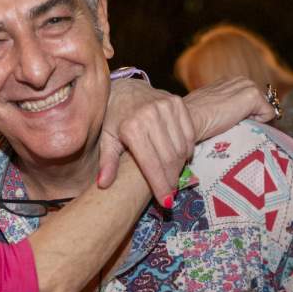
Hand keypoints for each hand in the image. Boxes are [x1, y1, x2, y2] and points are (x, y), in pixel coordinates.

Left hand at [99, 78, 194, 207]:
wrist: (124, 89)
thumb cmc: (113, 119)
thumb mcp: (107, 139)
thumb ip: (107, 162)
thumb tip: (103, 184)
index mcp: (131, 127)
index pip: (151, 163)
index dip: (160, 185)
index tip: (166, 202)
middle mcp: (150, 115)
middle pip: (169, 158)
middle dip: (171, 180)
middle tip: (170, 194)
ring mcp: (166, 107)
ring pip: (181, 147)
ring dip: (180, 166)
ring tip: (173, 178)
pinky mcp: (177, 102)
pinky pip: (189, 133)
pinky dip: (187, 149)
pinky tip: (181, 159)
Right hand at [183, 75, 276, 140]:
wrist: (189, 118)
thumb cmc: (193, 116)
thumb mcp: (208, 104)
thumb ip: (222, 104)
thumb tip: (228, 115)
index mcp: (229, 81)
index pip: (249, 97)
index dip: (245, 112)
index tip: (231, 120)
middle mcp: (240, 79)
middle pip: (261, 102)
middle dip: (252, 114)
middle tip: (232, 123)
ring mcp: (248, 86)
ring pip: (265, 107)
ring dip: (254, 118)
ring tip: (234, 122)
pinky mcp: (253, 96)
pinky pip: (269, 113)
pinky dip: (259, 122)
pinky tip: (240, 122)